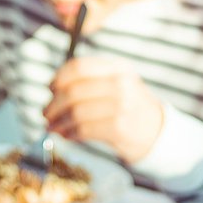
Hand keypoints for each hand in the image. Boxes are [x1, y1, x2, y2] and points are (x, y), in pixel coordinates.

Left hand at [45, 56, 163, 163]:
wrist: (156, 132)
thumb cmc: (130, 108)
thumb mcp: (118, 83)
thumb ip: (91, 81)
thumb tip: (54, 90)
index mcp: (118, 68)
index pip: (79, 67)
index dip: (59, 78)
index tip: (50, 89)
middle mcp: (120, 83)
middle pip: (73, 91)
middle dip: (53, 105)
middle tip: (45, 114)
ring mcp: (121, 105)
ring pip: (76, 111)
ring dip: (58, 122)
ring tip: (52, 128)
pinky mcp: (118, 127)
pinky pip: (83, 129)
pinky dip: (69, 133)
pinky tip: (66, 135)